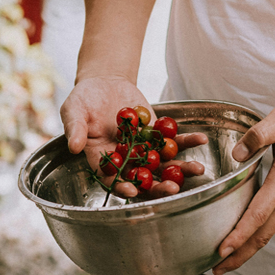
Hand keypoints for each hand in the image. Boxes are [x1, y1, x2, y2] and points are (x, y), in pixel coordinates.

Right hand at [61, 76, 206, 198]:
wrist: (104, 83)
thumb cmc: (84, 99)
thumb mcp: (74, 110)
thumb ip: (75, 128)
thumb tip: (74, 146)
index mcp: (102, 159)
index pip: (112, 179)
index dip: (122, 186)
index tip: (134, 190)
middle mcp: (125, 159)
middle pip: (143, 178)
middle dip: (159, 185)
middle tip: (173, 189)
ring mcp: (143, 148)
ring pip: (164, 164)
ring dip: (182, 169)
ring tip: (198, 170)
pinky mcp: (157, 133)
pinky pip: (174, 140)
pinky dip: (187, 141)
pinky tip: (200, 139)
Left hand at [212, 99, 274, 274]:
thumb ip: (256, 136)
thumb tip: (236, 155)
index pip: (259, 214)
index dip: (239, 235)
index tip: (222, 250)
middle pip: (264, 234)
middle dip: (240, 254)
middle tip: (218, 269)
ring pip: (272, 229)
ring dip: (250, 246)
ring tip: (228, 256)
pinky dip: (262, 232)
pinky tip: (249, 233)